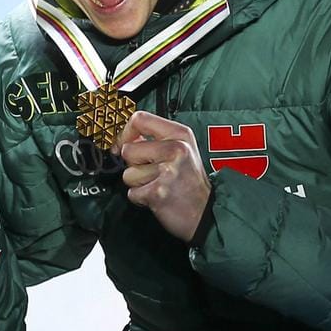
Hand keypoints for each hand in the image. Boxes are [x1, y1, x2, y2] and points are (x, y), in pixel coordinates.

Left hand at [115, 111, 211, 241]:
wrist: (206, 211)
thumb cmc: (189, 182)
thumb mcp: (182, 150)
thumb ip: (156, 140)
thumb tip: (126, 138)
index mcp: (180, 134)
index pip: (140, 119)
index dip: (125, 133)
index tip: (124, 145)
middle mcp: (176, 149)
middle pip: (128, 150)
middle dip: (134, 165)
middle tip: (154, 173)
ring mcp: (167, 171)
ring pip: (128, 173)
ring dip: (138, 183)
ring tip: (158, 185)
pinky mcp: (158, 192)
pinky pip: (132, 192)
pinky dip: (140, 198)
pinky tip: (158, 197)